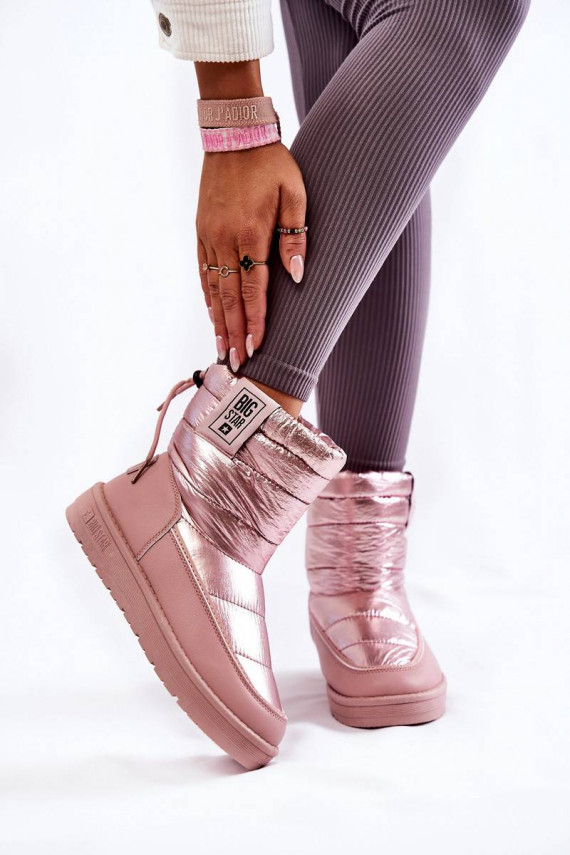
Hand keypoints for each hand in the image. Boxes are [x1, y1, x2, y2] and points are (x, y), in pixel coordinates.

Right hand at [196, 141, 306, 370]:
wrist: (234, 133)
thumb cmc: (271, 163)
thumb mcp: (295, 194)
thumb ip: (296, 236)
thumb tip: (297, 276)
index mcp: (250, 232)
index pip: (253, 288)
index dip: (256, 320)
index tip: (257, 346)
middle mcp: (225, 239)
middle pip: (229, 297)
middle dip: (234, 332)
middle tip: (236, 361)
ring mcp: (209, 236)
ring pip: (212, 288)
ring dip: (218, 320)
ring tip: (221, 347)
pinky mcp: (201, 230)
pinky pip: (203, 270)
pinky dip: (207, 295)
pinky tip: (211, 313)